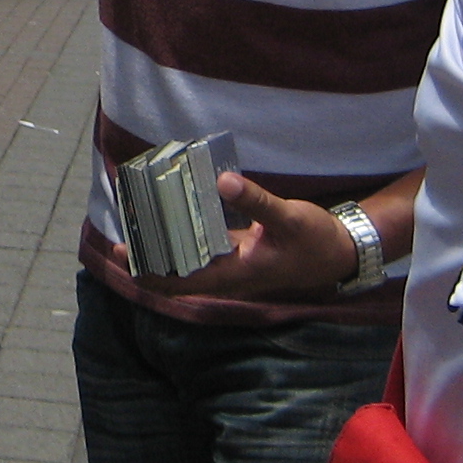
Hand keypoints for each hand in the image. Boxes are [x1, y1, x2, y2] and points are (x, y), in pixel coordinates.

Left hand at [110, 173, 361, 301]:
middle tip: (120, 233)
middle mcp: (228, 276)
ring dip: (162, 250)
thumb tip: (223, 180)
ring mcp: (232, 268)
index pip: (180, 282)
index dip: (148, 271)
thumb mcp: (289, 217)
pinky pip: (201, 253)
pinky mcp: (238, 255)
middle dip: (147, 260)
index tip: (122, 253)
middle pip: (175, 277)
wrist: (341, 254)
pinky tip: (172, 217)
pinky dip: (183, 239)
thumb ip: (257, 200)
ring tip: (137, 224)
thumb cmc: (316, 240)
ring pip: (187, 266)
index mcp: (234, 274)